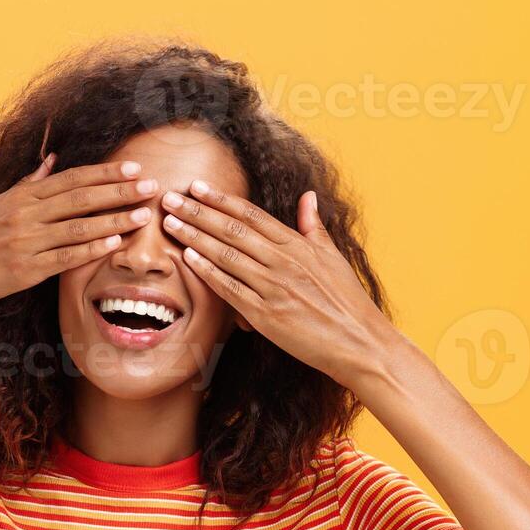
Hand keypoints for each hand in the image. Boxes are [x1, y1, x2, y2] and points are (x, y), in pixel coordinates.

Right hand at [0, 157, 157, 315]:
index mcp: (21, 198)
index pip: (71, 179)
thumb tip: (51, 161)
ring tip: (143, 214)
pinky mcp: (25, 271)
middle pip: (81, 198)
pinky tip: (115, 243)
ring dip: (115, 219)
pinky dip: (91, 248)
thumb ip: (27, 185)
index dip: (104, 173)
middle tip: (151, 185)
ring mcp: (26, 243)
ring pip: (79, 226)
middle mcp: (25, 216)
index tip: (132, 168)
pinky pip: (65, 257)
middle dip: (119, 191)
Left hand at [160, 180, 404, 385]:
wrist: (360, 343)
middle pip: (233, 230)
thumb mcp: (333, 257)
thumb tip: (308, 196)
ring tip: (169, 222)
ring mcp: (274, 288)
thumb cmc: (347, 302)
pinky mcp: (266, 316)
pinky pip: (230, 289)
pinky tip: (188, 258)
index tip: (198, 187)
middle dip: (198, 212)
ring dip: (194, 236)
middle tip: (170, 198)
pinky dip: (207, 271)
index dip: (222, 199)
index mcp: (298, 246)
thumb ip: (314, 226)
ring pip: (227, 255)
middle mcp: (284, 262)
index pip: (252, 215)